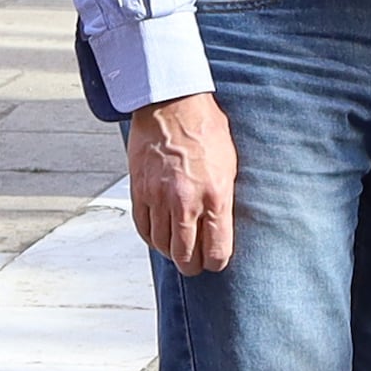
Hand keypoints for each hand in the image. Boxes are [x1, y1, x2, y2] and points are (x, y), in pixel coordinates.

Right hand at [128, 93, 237, 273]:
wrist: (172, 104)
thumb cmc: (206, 130)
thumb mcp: (230, 164)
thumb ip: (224, 198)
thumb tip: (222, 226)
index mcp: (216, 196)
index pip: (217, 250)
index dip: (216, 263)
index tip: (215, 262)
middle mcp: (186, 201)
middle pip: (185, 256)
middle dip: (192, 266)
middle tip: (194, 266)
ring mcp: (160, 198)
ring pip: (162, 245)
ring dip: (170, 253)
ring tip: (177, 250)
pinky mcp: (139, 191)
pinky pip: (143, 228)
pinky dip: (151, 238)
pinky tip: (159, 237)